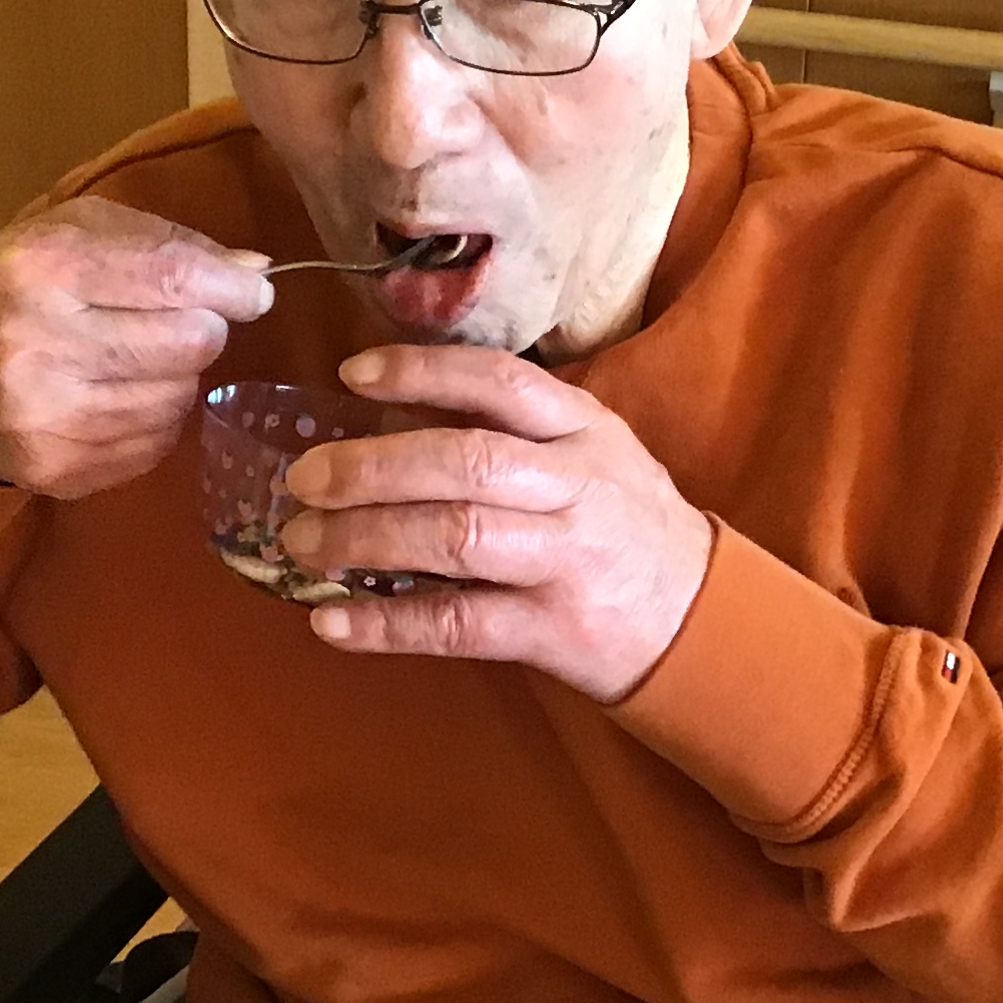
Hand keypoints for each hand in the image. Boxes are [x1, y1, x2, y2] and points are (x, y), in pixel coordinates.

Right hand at [0, 197, 273, 497]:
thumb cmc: (9, 289)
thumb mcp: (67, 234)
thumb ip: (162, 242)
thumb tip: (255, 271)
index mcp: (41, 267)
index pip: (174, 278)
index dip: (233, 287)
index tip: (254, 290)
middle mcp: (37, 343)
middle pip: (190, 342)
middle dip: (201, 328)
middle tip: (172, 320)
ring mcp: (46, 418)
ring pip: (179, 398)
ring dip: (175, 376)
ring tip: (131, 357)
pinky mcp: (57, 471)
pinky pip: (155, 443)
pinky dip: (153, 418)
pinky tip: (114, 397)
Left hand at [278, 345, 713, 703]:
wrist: (701, 619)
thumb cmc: (622, 525)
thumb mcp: (592, 453)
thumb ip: (511, 430)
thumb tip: (389, 412)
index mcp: (585, 429)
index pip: (502, 382)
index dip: (424, 372)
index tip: (352, 374)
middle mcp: (577, 487)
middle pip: (466, 462)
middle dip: (372, 467)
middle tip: (302, 478)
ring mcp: (566, 561)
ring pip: (456, 538)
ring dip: (366, 540)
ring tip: (302, 544)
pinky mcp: (554, 630)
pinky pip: (457, 624)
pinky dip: (387, 626)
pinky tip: (331, 624)